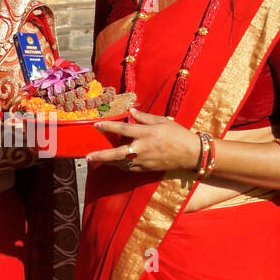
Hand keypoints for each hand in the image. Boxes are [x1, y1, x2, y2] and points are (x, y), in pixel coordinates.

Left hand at [86, 107, 201, 171]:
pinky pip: (129, 169)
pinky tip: (113, 164)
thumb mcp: (162, 121)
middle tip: (88, 156)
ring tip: (95, 159)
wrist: (191, 153)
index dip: (108, 126)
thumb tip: (131, 111)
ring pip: (121, 163)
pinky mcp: (147, 169)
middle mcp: (143, 148)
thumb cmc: (178, 134)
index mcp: (146, 133)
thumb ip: (144, 117)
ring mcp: (144, 161)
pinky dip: (119, 166)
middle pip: (117, 153)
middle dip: (101, 155)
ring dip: (107, 162)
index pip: (123, 129)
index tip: (96, 125)